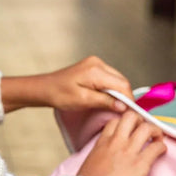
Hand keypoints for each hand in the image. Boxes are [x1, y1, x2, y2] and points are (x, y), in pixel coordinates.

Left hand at [1, 56, 133, 114]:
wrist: (45, 88)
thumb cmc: (59, 95)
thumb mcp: (83, 101)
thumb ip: (104, 102)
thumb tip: (124, 106)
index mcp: (96, 70)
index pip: (122, 85)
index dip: (128, 100)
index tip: (130, 113)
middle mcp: (98, 63)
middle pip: (121, 81)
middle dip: (124, 96)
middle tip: (122, 112)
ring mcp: (96, 63)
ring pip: (117, 80)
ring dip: (117, 93)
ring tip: (113, 106)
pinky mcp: (93, 66)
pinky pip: (109, 78)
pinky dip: (111, 89)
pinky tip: (106, 98)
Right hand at [78, 110, 166, 175]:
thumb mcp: (89, 162)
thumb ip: (98, 153)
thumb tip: (102, 157)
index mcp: (103, 142)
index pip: (115, 121)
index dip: (124, 122)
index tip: (130, 129)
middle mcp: (117, 142)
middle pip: (131, 117)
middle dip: (141, 121)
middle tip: (145, 130)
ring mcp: (129, 150)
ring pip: (147, 128)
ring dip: (155, 131)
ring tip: (157, 138)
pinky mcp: (141, 163)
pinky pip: (156, 147)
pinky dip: (161, 147)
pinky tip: (161, 151)